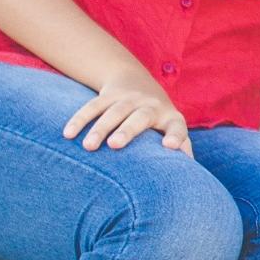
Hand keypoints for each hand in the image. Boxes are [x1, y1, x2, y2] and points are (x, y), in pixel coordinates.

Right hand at [62, 67, 192, 156]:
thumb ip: (181, 148)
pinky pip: (92, 106)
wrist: (136, 81)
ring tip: (88, 147)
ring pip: (114, 111)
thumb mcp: (170, 128)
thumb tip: (191, 178)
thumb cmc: (157, 119)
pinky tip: (68, 134)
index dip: (176, 135)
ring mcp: (128, 98)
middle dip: (128, 130)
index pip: (177, 126)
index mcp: (170, 117)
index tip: (170, 146)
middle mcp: (150, 105)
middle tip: (115, 145)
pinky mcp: (108, 95)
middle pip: (140, 117)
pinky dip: (80, 119)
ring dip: (100, 128)